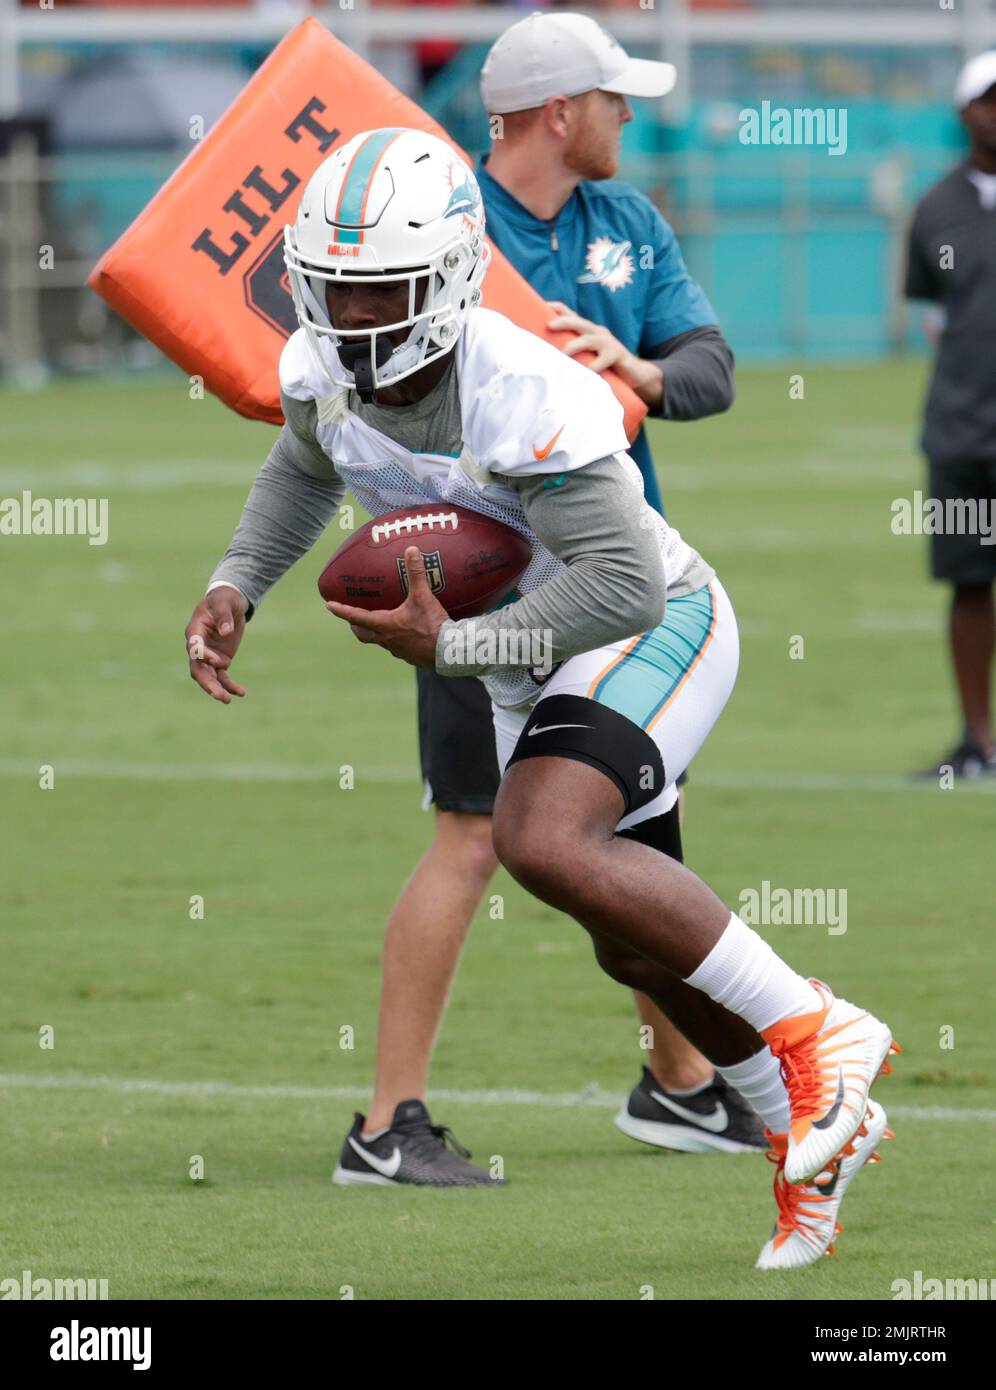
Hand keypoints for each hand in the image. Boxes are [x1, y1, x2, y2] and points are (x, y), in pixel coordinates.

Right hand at [185, 585, 247, 703]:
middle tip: (220, 695)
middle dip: (208, 683)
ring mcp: (209, 656)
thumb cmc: (223, 600)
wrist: (229, 603)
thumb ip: (224, 616)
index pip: (194, 648)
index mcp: (194, 631)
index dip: (204, 656)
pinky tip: (241, 693)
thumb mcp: (224, 603)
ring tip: (228, 700)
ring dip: (217, 689)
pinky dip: (230, 685)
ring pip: (209, 676)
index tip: (218, 660)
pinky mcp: (220, 660)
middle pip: (198, 669)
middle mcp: (198, 646)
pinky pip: (223, 676)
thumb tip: (226, 631)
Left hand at [325, 546, 447, 668]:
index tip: (329, 606)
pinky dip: (393, 638)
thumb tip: (411, 550)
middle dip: (354, 625)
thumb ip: (416, 573)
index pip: (355, 616)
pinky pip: (395, 647)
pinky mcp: (409, 656)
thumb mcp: (423, 596)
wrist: (449, 652)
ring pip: (378, 641)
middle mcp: (386, 639)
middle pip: (362, 634)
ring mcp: (397, 650)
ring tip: (378, 622)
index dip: (341, 610)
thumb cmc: (432, 625)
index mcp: (384, 625)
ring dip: (374, 632)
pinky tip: (403, 633)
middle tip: (351, 618)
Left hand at [547, 301, 663, 406]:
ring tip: (563, 353)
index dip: (557, 308)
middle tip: (549, 325)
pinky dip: (593, 367)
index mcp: (588, 330)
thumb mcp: (588, 354)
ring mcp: (608, 343)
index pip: (571, 314)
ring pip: (589, 340)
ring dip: (575, 345)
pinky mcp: (617, 356)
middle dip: (564, 322)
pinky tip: (585, 373)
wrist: (635, 373)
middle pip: (579, 323)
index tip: (543, 306)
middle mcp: (597, 333)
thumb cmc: (605, 364)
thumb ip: (573, 351)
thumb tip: (547, 354)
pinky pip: (603, 361)